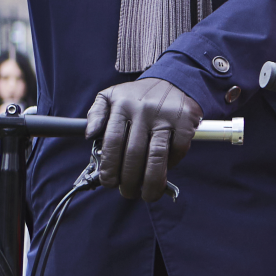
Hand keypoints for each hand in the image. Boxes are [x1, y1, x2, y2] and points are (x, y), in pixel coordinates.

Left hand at [86, 77, 202, 201]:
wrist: (175, 79)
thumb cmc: (139, 96)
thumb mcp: (111, 96)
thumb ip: (96, 113)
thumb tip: (89, 134)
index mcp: (122, 105)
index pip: (112, 142)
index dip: (110, 167)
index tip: (109, 182)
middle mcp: (143, 110)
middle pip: (134, 154)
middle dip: (129, 180)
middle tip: (127, 193)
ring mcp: (165, 116)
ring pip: (156, 157)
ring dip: (151, 182)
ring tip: (147, 195)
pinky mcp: (186, 121)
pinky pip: (177, 151)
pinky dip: (171, 166)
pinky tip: (164, 171)